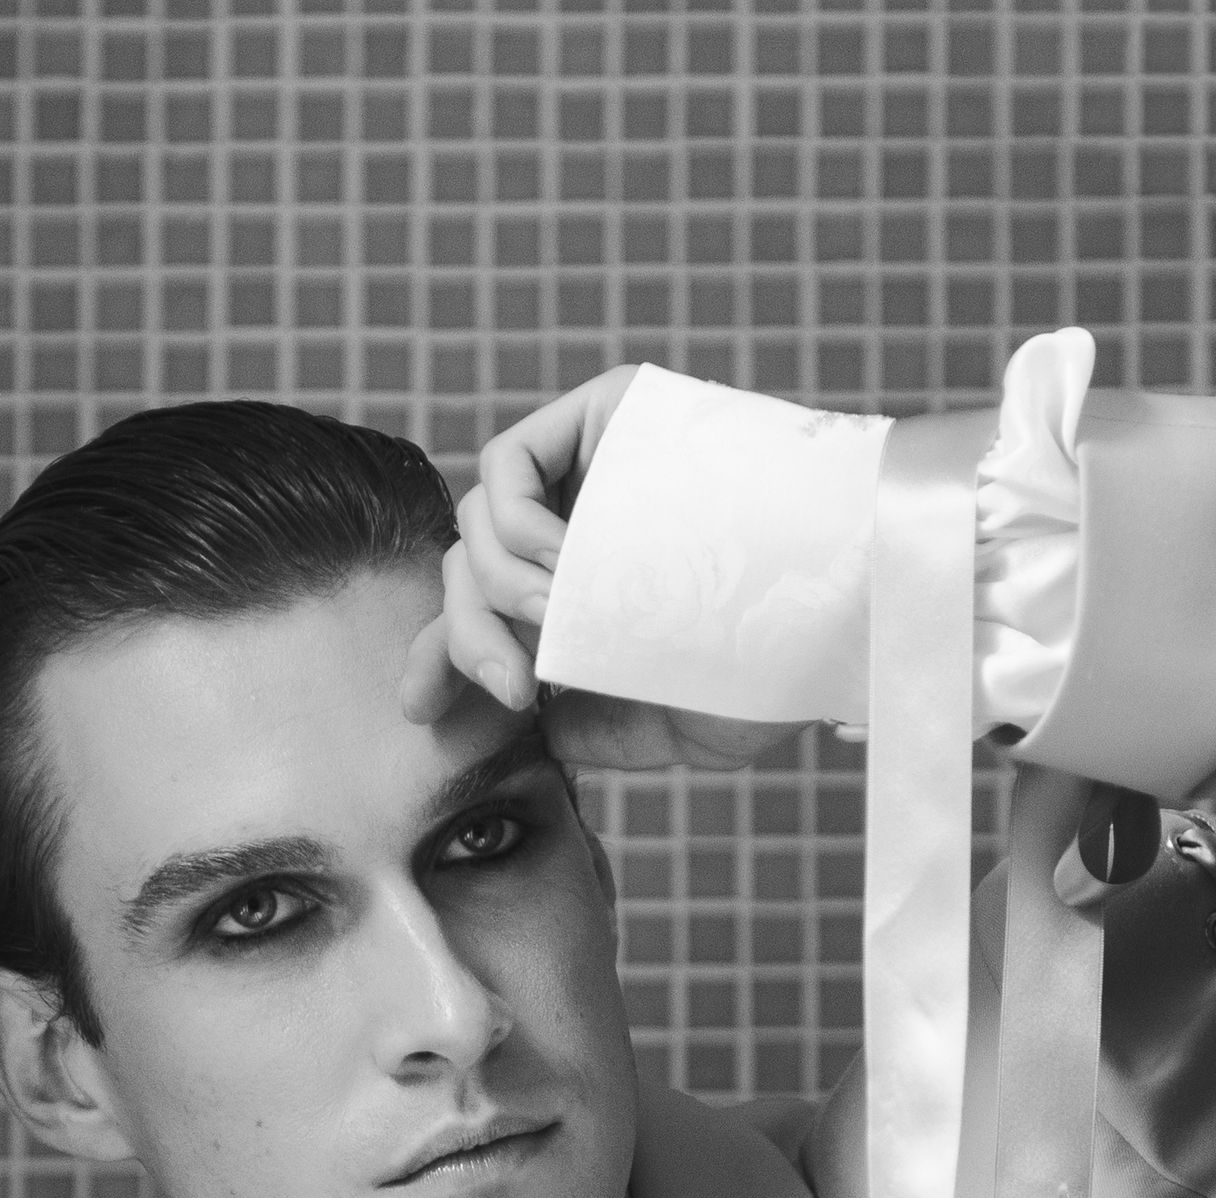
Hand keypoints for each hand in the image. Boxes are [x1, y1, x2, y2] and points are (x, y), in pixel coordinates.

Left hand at [401, 367, 801, 772]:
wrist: (840, 603)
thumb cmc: (770, 670)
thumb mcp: (656, 718)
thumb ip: (581, 718)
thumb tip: (526, 722)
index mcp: (586, 589)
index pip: (480, 612)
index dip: (439, 655)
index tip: (419, 712)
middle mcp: (579, 524)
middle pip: (470, 574)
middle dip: (469, 641)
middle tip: (516, 692)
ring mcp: (588, 465)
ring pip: (478, 530)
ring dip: (499, 593)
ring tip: (560, 624)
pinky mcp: (604, 412)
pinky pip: (503, 470)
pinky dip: (512, 531)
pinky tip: (562, 571)